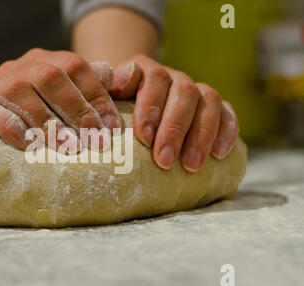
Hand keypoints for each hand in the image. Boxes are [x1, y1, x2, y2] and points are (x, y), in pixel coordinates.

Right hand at [0, 48, 120, 149]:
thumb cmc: (30, 121)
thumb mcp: (58, 104)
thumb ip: (88, 90)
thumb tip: (122, 75)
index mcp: (41, 61)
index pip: (74, 66)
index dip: (96, 95)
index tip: (110, 127)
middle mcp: (16, 68)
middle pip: (50, 75)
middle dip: (76, 108)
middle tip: (93, 140)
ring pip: (20, 91)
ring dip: (48, 122)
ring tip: (68, 148)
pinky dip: (14, 130)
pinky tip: (31, 147)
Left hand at [110, 54, 238, 171]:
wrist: (135, 103)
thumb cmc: (116, 109)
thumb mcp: (106, 98)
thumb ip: (108, 90)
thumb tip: (122, 83)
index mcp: (148, 70)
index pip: (154, 80)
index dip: (151, 107)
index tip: (144, 139)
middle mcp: (175, 77)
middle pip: (184, 93)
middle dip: (175, 129)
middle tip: (165, 161)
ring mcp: (197, 91)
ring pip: (209, 102)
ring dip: (201, 135)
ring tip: (191, 166)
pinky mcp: (215, 107)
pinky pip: (227, 112)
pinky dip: (226, 132)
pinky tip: (219, 154)